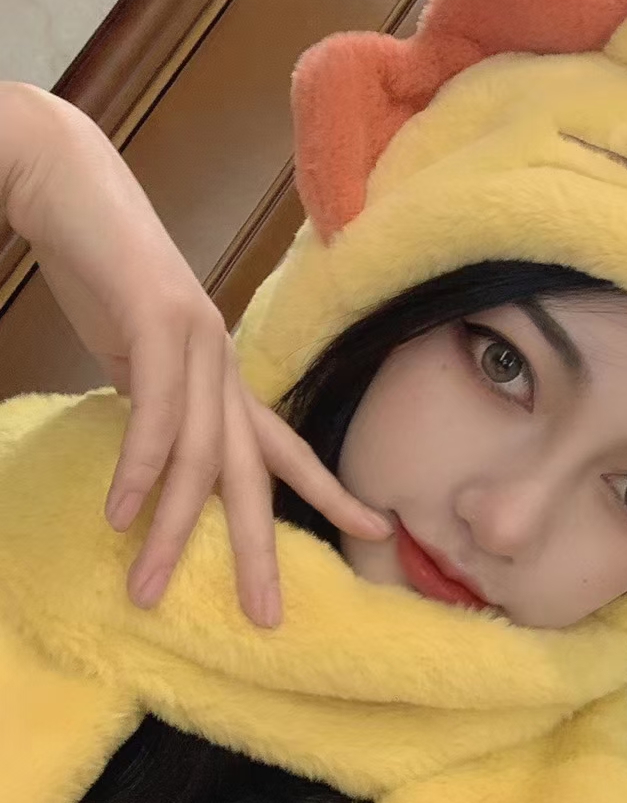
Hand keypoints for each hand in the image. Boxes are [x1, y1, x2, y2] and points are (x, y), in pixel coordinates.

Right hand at [0, 82, 390, 626]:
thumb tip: (160, 459)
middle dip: (264, 549)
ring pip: (198, 455)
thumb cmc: (108, 277)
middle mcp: (225, 367)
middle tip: (268, 615)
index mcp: (227, 379)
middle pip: (256, 474)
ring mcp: (197, 344)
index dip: (334, 494)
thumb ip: (163, 406)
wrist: (73, 187)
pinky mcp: (157, 320)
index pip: (288, 450)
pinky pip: (155, 410)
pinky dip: (139, 465)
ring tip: (150, 590)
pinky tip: (123, 514)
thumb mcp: (143, 357)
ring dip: (173, 529)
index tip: (377, 534)